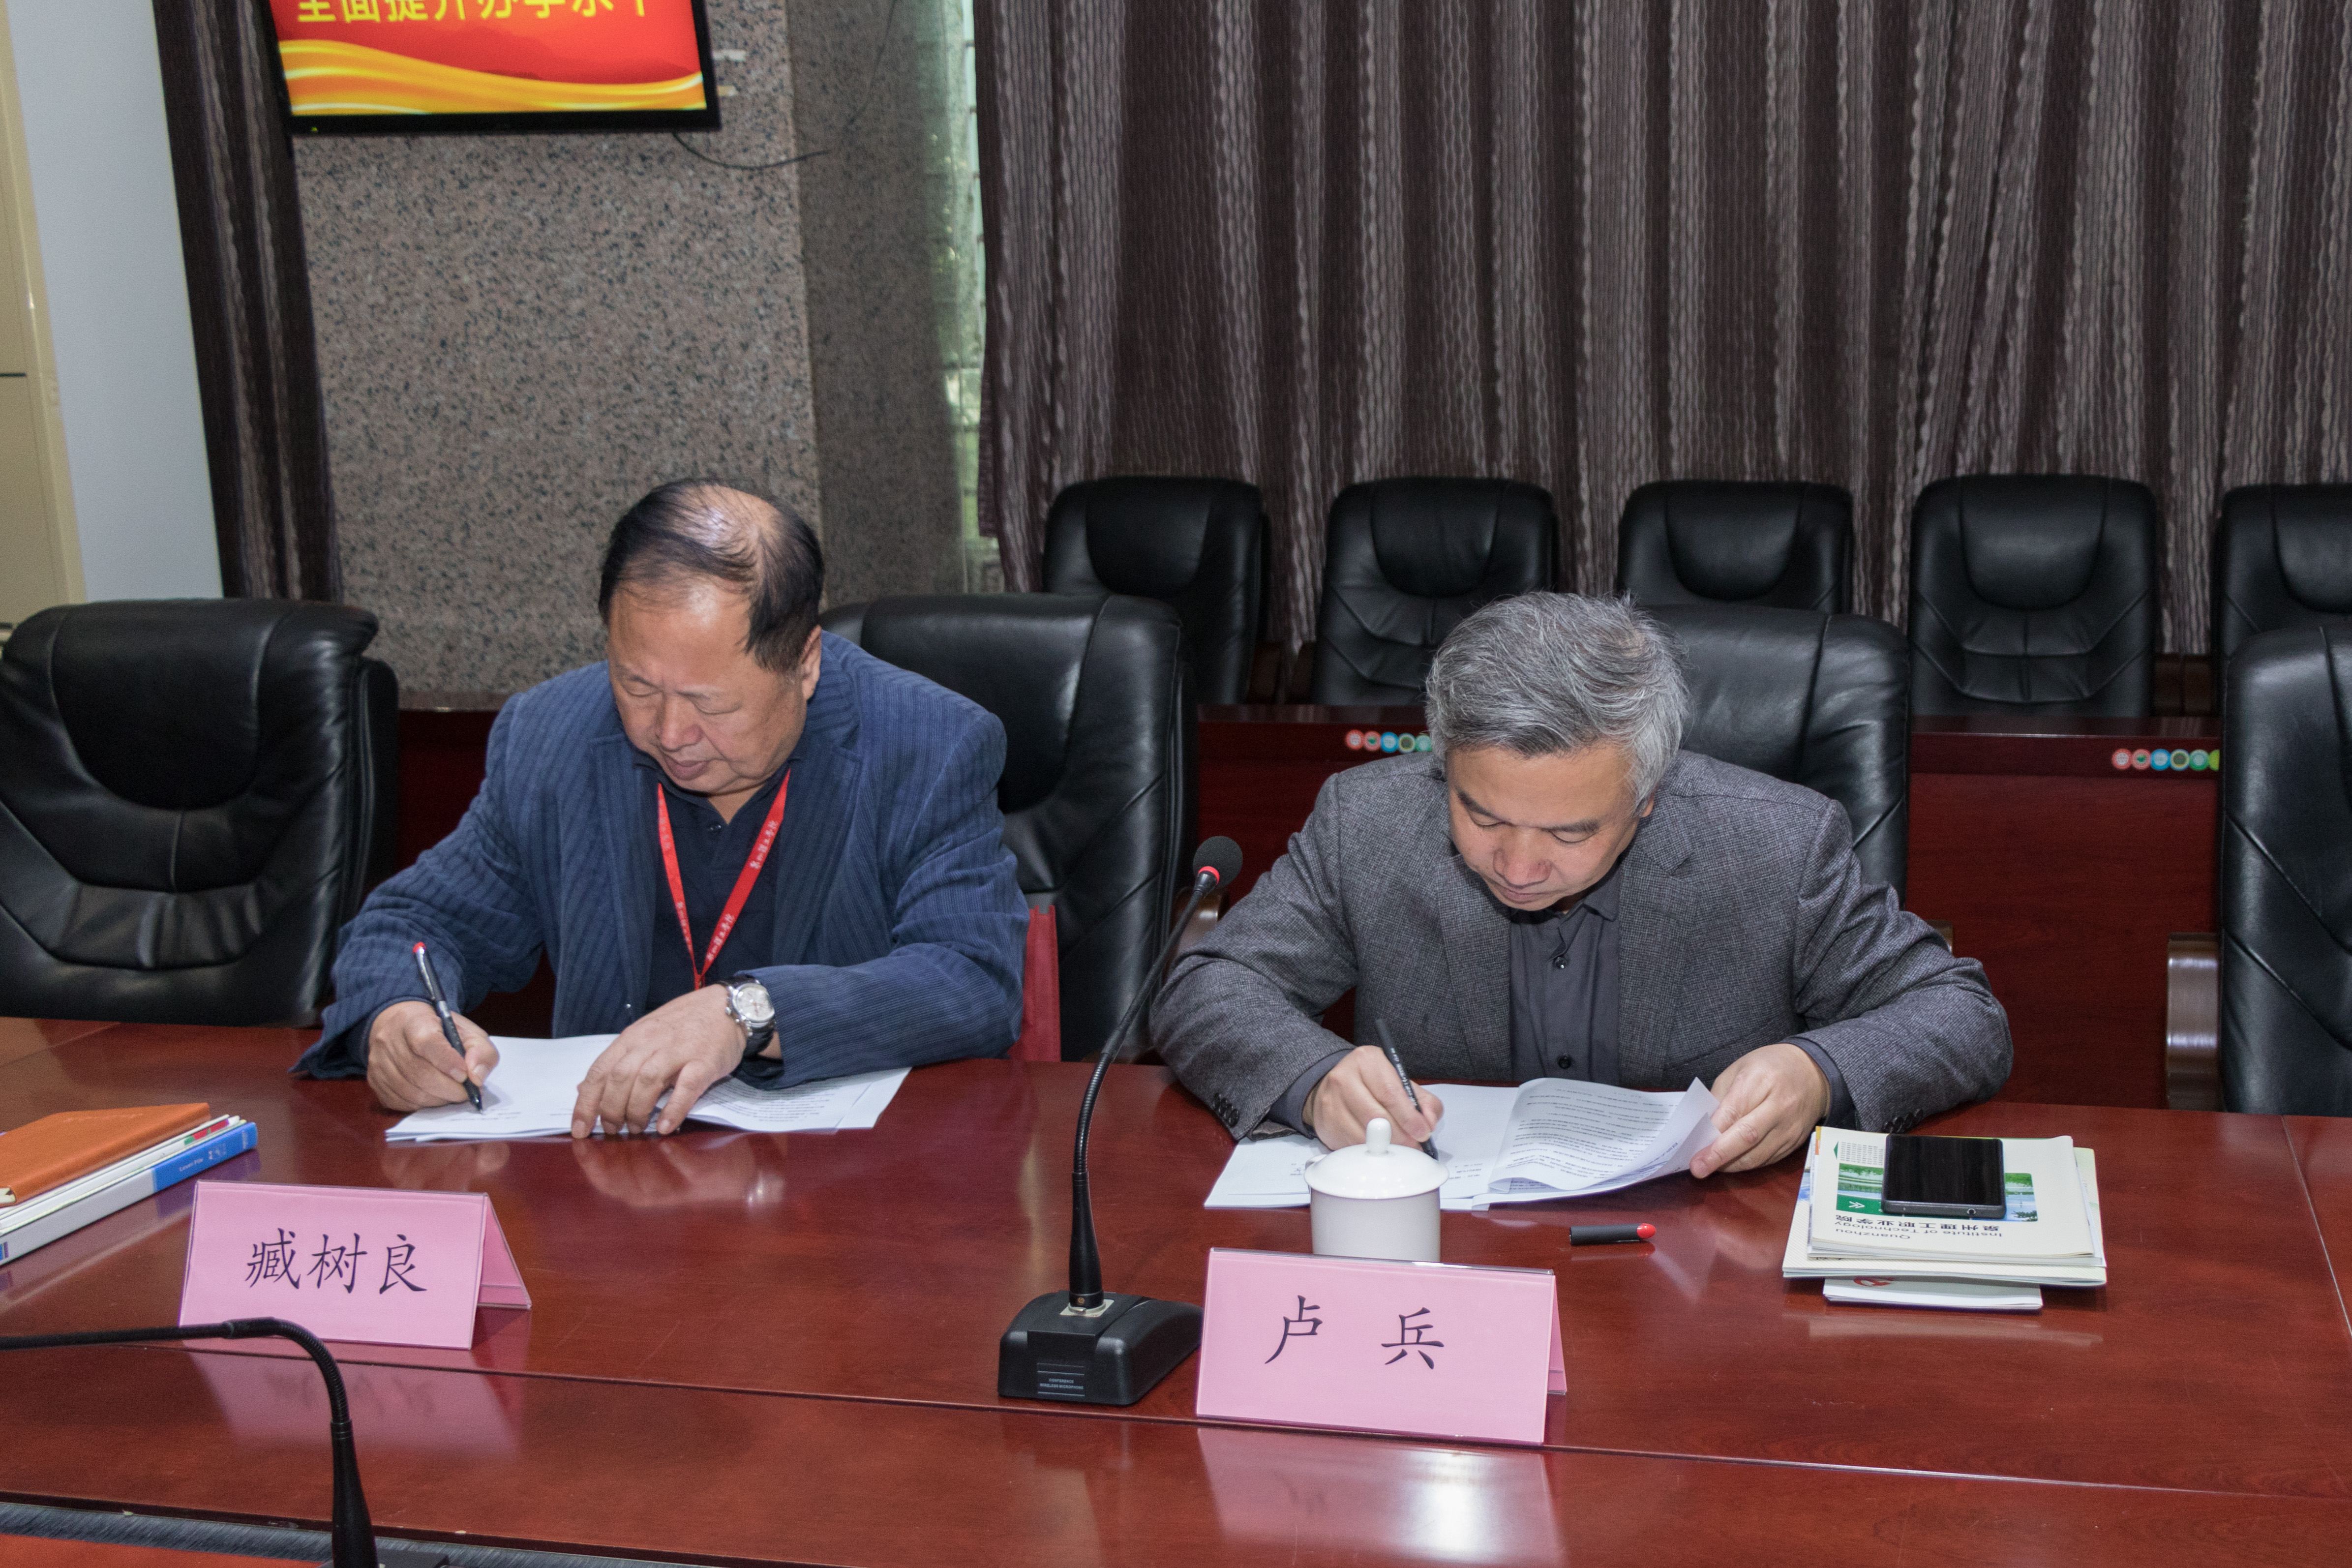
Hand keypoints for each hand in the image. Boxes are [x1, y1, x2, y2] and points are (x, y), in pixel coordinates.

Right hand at [367, 1001, 497, 1111]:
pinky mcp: (374, 1081)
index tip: (465, 1076)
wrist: (404, 1027)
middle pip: (419, 1073)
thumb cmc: (440, 1031)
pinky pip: (400, 1102)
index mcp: (414, 1021)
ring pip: (410, 1092)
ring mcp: (378, 1062)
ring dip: (438, 1100)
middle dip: (449, 1089)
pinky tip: (434, 1096)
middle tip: (466, 1093)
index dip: (448, 1062)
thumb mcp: (468, 1031)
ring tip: (452, 1095)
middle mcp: (390, 1040)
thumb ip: (481, 1050)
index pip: (426, 1042)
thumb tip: (477, 1077)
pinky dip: (422, 1105)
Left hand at [570, 985, 748, 1138]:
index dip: (586, 1103)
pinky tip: (665, 1126)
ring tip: (637, 1129)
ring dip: (637, 1110)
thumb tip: (584, 1090)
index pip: (600, 1072)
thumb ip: (617, 1062)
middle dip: (611, 1110)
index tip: (579, 1129)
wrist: (728, 1005)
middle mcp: (651, 1042)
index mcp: (632, 1038)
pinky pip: (686, 1087)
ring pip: (648, 1081)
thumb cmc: (684, 1024)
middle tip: (614, 1130)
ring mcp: (679, 1051)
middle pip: (620, 1078)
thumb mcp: (644, 1036)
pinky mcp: (705, 1061)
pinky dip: (673, 1109)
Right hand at [1303, 1045, 1445, 1149]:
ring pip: (1363, 1135)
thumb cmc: (1372, 1085)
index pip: (1390, 1092)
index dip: (1409, 1117)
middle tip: (1414, 1147)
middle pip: (1376, 1116)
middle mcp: (1344, 1077)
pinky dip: (1369, 1152)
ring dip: (1385, 1147)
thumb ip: (1423, 1101)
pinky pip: (1352, 1145)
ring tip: (1399, 1149)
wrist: (1333, 1087)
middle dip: (1400, 1137)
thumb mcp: (1399, 1082)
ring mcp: (1332, 1102)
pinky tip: (1378, 1148)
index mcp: (1367, 1061)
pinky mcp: (1326, 1124)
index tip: (1422, 1132)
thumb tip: (1429, 1123)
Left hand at [1690, 1042, 1829, 1177]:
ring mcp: (1790, 1126)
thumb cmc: (1769, 1067)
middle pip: (1748, 1136)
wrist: (1812, 1073)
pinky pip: (1768, 1159)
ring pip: (1758, 1154)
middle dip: (1720, 1155)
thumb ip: (1720, 1097)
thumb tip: (1703, 1128)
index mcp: (1761, 1080)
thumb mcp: (1739, 1069)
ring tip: (1711, 1165)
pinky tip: (1732, 1162)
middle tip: (1698, 1168)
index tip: (1694, 1148)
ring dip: (1731, 1164)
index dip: (1712, 1133)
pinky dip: (1747, 1163)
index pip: (1734, 1111)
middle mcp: (1779, 1105)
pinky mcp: (1795, 1141)